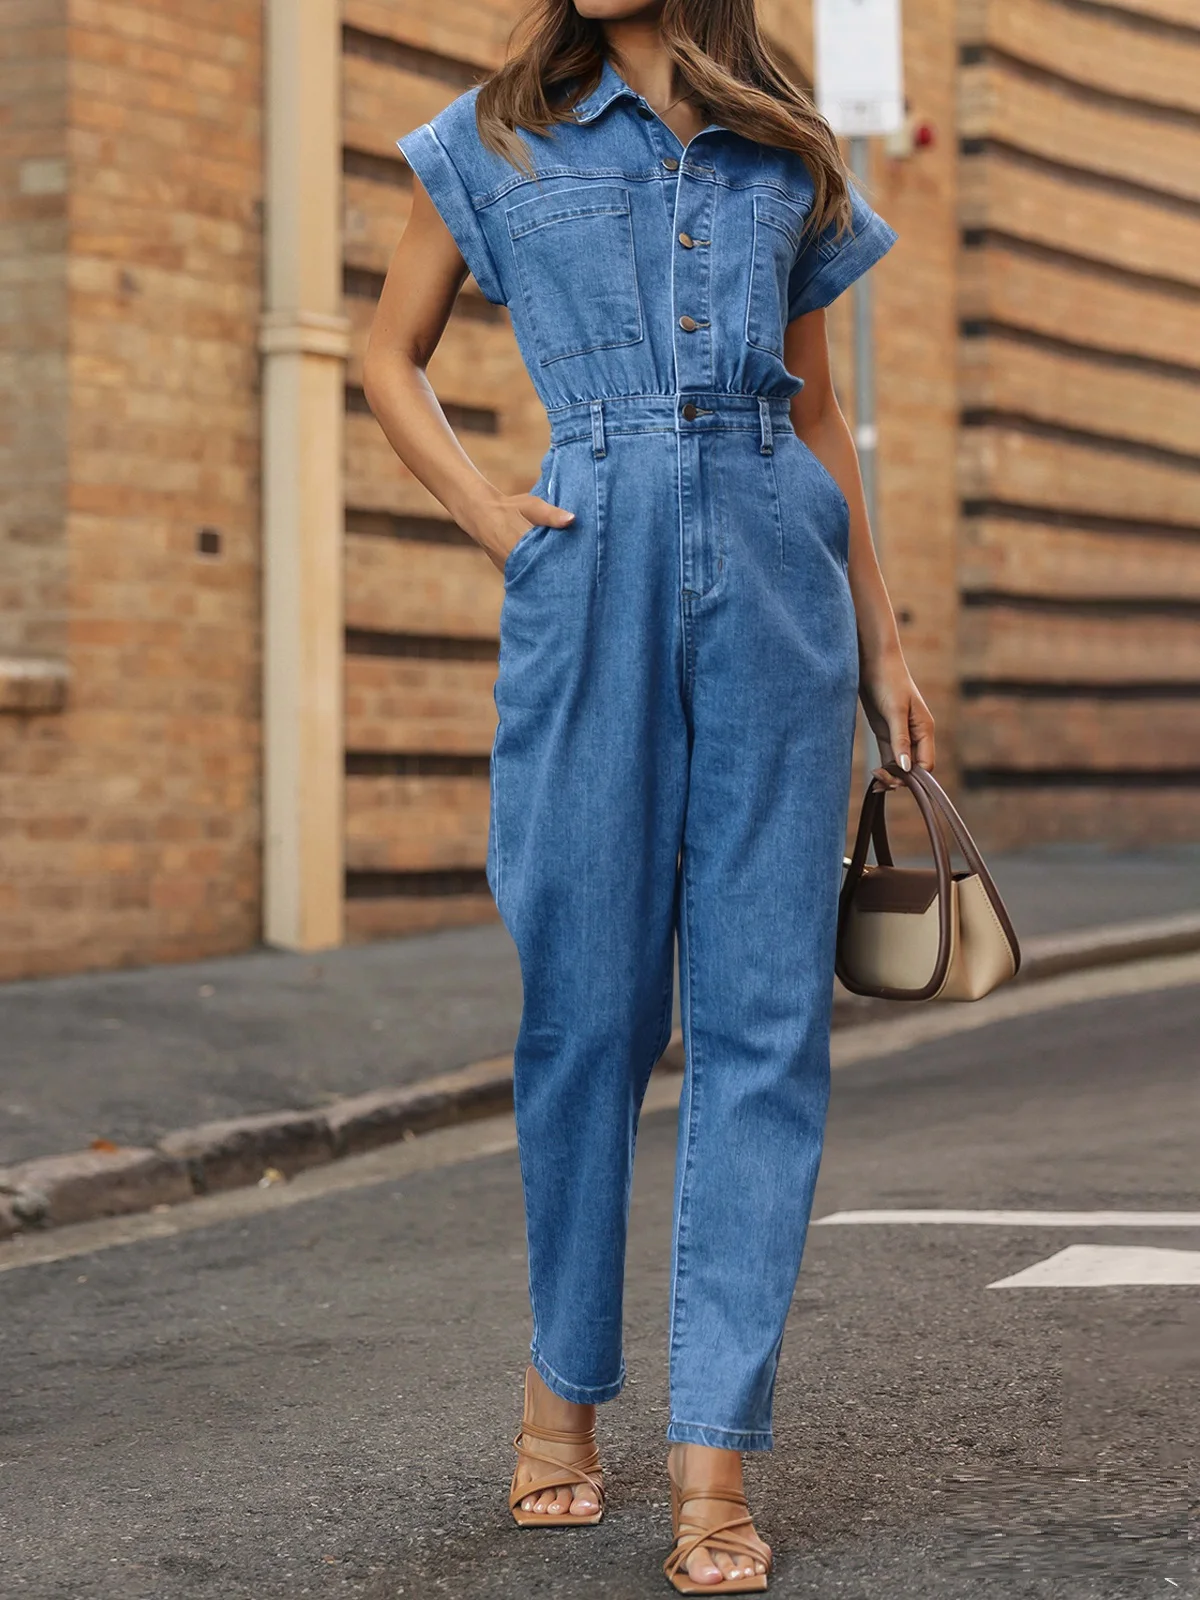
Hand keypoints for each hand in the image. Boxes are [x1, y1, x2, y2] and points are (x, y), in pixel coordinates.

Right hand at [463, 488, 574, 574]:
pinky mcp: (507, 573)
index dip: (562, 564)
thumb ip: (551, 515)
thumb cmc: (509, 508)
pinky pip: (525, 578)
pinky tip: (550, 574)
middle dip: (557, 573)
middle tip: (576, 574)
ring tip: (567, 577)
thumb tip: (572, 519)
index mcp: (520, 545)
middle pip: (541, 573)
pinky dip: (536, 575)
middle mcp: (513, 562)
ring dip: (547, 576)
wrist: (481, 514)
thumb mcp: (531, 506)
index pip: (546, 560)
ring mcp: (509, 570)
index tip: (578, 566)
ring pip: (533, 578)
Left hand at [859, 651, 935, 789]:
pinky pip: (889, 757)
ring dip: (890, 776)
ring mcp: (901, 735)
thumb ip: (900, 740)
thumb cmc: (888, 681)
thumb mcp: (894, 711)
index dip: (913, 777)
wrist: (873, 661)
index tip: (894, 780)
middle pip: (914, 768)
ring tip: (875, 781)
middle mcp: (916, 735)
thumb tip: (907, 768)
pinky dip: (884, 768)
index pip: (926, 764)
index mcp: (925, 729)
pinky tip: (875, 775)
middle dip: (899, 779)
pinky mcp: (887, 733)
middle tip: (879, 781)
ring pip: (901, 765)